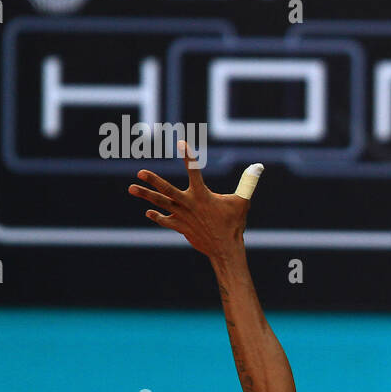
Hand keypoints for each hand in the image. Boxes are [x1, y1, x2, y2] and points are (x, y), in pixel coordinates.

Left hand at [128, 141, 248, 258]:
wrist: (224, 249)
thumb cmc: (234, 224)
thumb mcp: (242, 202)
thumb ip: (248, 183)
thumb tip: (259, 166)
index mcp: (203, 195)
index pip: (194, 171)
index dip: (188, 156)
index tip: (181, 142)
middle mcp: (188, 204)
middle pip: (167, 190)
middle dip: (153, 181)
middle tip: (140, 172)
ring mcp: (181, 216)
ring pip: (160, 204)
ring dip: (145, 195)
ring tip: (131, 188)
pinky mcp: (180, 227)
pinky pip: (165, 220)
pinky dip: (157, 216)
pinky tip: (148, 212)